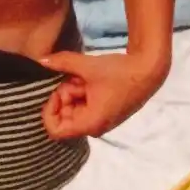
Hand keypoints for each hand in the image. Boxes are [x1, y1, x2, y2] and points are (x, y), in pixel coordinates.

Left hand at [39, 51, 170, 138]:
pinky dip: (82, 91)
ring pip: (73, 108)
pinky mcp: (104, 113)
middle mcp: (94, 128)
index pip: (55, 130)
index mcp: (89, 123)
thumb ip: (62, 62)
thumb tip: (40, 59)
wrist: (148, 70)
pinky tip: (91, 79)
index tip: (57, 90)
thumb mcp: (87, 65)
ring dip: (74, 90)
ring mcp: (100, 121)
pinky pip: (84, 105)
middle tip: (76, 78)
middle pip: (63, 116)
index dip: (50, 109)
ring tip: (86, 76)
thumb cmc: (119, 72)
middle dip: (65, 94)